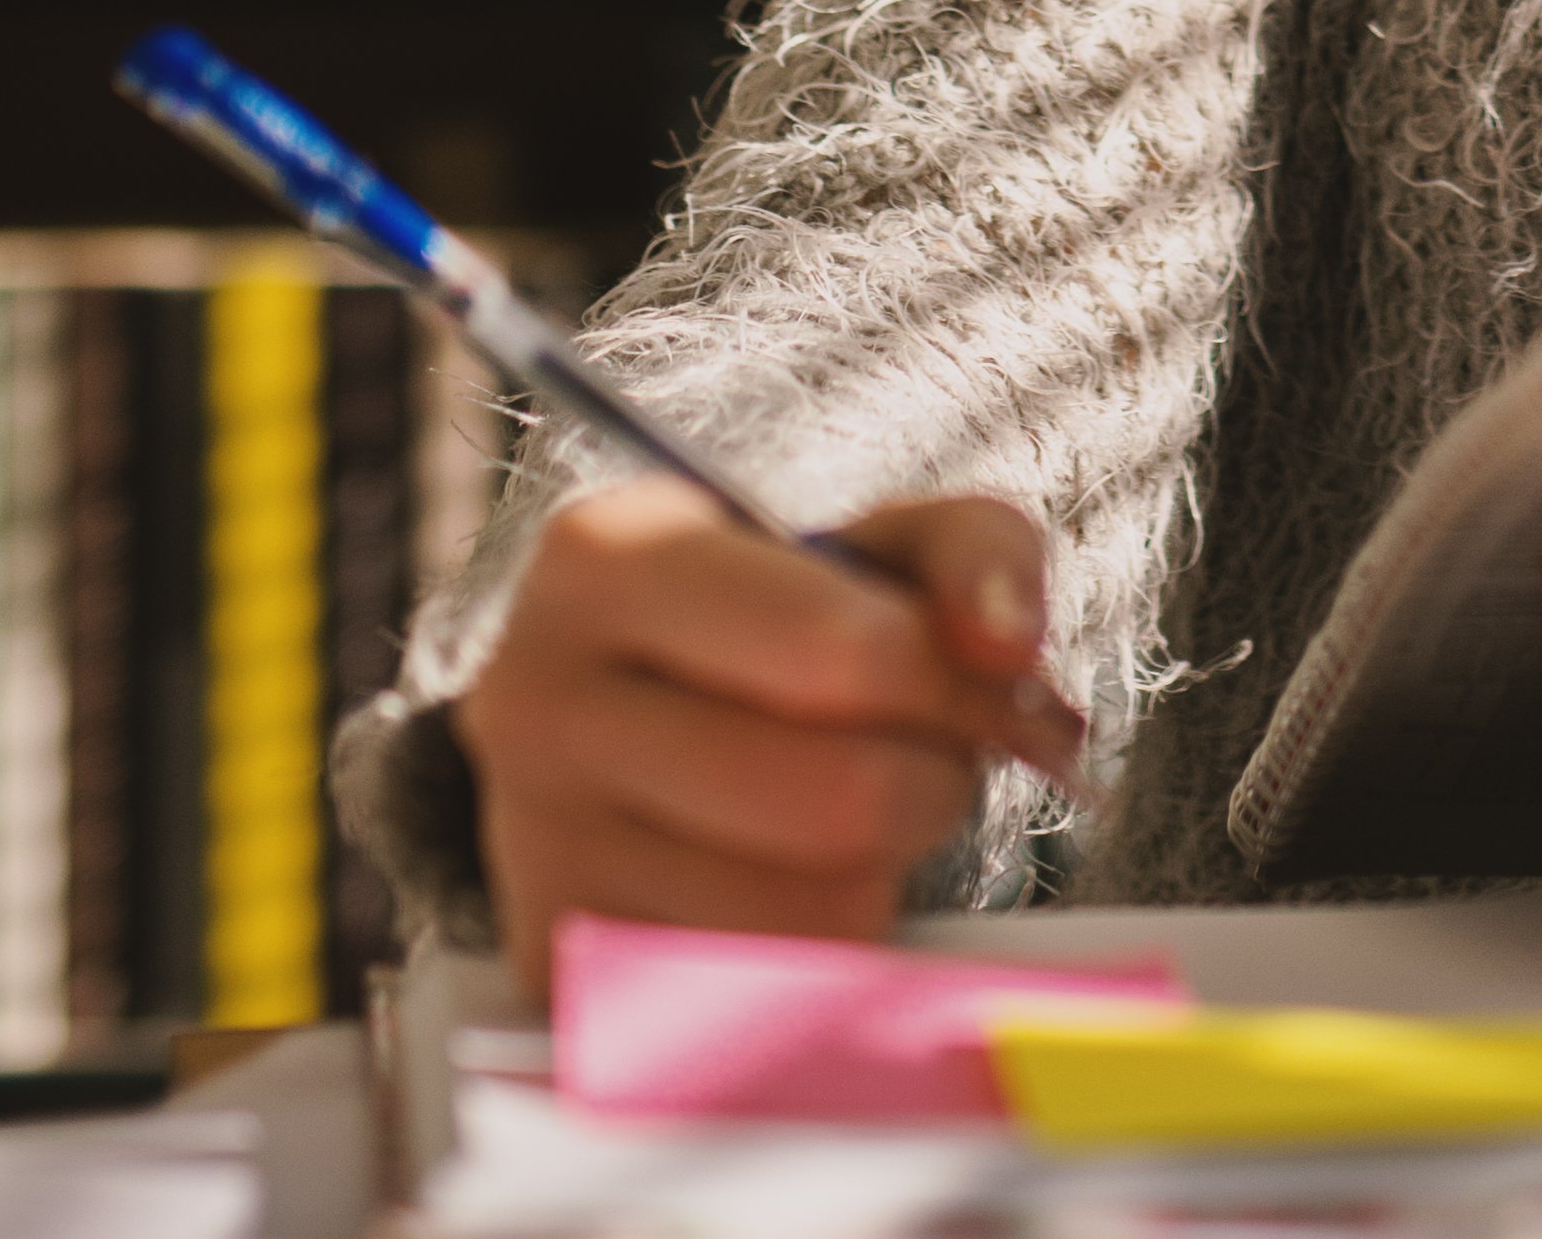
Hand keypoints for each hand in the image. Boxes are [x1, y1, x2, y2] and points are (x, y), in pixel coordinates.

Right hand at [462, 482, 1080, 995]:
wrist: (626, 712)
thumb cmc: (776, 621)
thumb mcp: (880, 545)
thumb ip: (976, 552)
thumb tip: (1005, 643)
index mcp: (607, 561)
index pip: (844, 653)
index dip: (953, 685)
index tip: (980, 686)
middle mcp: (539, 705)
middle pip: (839, 801)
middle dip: (928, 782)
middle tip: (919, 755)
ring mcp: (535, 848)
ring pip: (812, 915)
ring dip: (880, 874)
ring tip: (848, 816)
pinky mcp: (555, 969)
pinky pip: (762, 997)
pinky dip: (817, 951)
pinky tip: (788, 882)